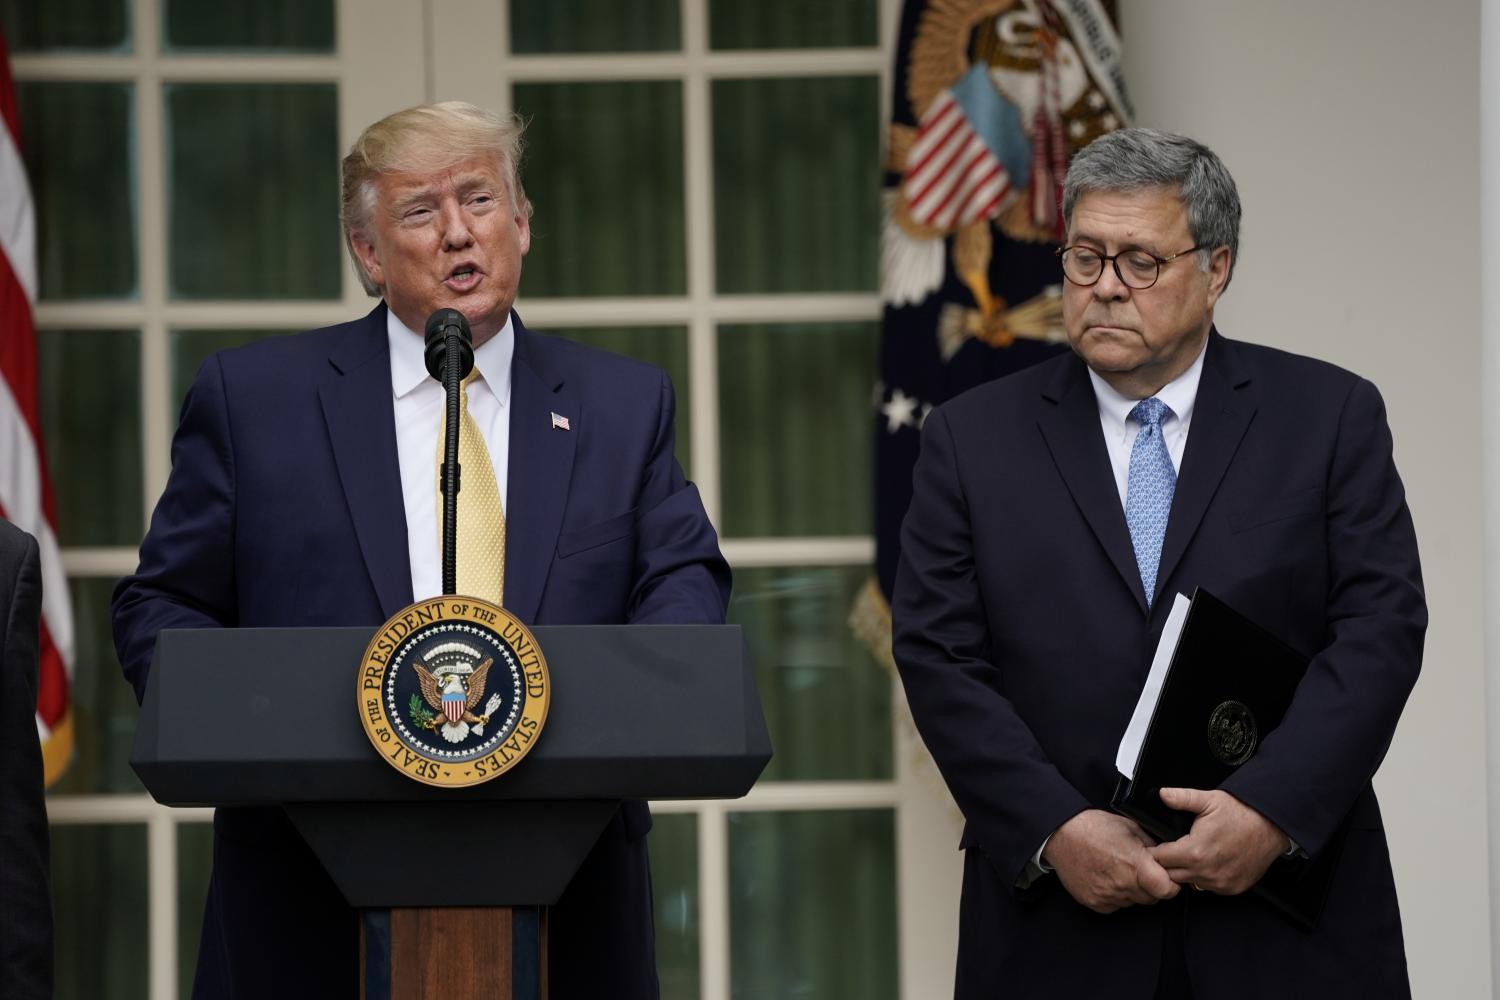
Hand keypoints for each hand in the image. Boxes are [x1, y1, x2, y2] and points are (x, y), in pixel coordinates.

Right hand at [1043, 809, 1179, 913]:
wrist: (1061, 834)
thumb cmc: (1094, 827)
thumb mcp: (1129, 827)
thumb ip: (1151, 845)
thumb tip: (1165, 857)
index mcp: (1135, 864)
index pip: (1167, 890)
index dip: (1171, 885)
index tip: (1168, 878)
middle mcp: (1122, 884)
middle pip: (1151, 898)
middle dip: (1152, 887)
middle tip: (1141, 871)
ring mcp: (1107, 896)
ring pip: (1133, 902)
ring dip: (1133, 891)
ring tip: (1120, 871)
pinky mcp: (1095, 902)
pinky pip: (1115, 905)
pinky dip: (1116, 895)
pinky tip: (1108, 878)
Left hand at [1149, 788, 1289, 894]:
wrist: (1271, 827)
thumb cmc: (1242, 814)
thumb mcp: (1209, 800)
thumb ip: (1181, 798)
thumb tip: (1163, 794)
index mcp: (1195, 851)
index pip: (1160, 859)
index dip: (1156, 850)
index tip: (1159, 844)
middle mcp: (1206, 872)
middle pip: (1171, 874)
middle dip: (1169, 862)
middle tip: (1175, 848)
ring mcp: (1220, 883)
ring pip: (1189, 882)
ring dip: (1187, 872)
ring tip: (1194, 854)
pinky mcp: (1232, 888)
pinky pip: (1209, 888)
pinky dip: (1205, 878)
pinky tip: (1210, 862)